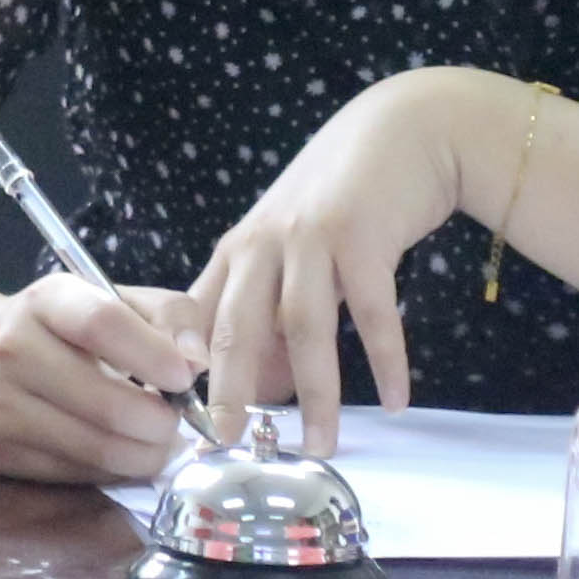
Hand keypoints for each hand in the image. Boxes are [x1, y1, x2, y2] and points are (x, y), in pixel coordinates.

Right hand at [0, 270, 213, 484]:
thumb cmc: (62, 327)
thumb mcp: (112, 300)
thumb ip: (168, 316)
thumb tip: (195, 365)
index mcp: (45, 302)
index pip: (102, 324)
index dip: (154, 356)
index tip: (183, 378)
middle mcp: (11, 350)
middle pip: (110, 406)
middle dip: (162, 424)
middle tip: (174, 422)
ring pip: (100, 451)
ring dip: (145, 455)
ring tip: (152, 440)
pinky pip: (79, 475)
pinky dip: (111, 471)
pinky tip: (115, 451)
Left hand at [194, 66, 489, 454]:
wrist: (400, 132)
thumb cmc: (340, 200)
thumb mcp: (289, 246)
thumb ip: (270, 307)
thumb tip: (261, 383)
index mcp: (237, 251)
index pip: (195, 315)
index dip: (182, 366)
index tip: (178, 413)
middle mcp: (262, 244)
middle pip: (234, 326)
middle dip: (229, 389)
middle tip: (230, 441)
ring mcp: (310, 239)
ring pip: (303, 329)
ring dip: (315, 394)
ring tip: (323, 445)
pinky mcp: (362, 237)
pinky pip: (372, 312)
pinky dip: (385, 361)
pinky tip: (395, 401)